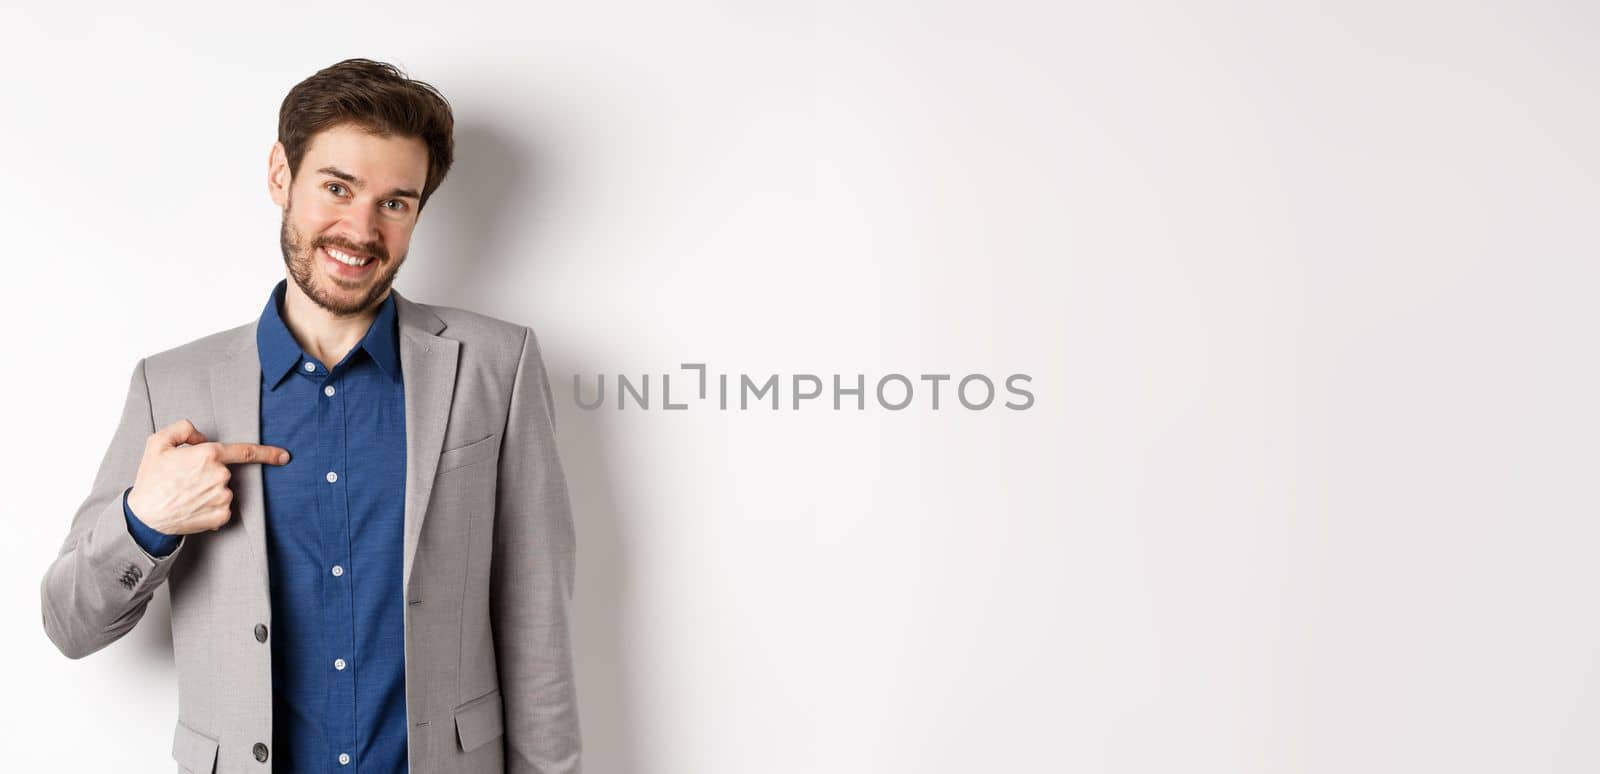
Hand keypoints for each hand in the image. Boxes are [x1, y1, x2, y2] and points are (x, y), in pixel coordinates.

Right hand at [125, 419, 289, 535]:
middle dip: (210, 474)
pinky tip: (192, 507)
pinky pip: (222, 508)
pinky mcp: (221, 516)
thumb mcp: (158, 443)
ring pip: (224, 490)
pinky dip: (210, 508)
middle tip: (185, 481)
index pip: (246, 451)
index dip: (269, 453)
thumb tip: (201, 437)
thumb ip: (183, 429)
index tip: (284, 456)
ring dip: (210, 492)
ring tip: (186, 496)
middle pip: (225, 472)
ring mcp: (223, 497)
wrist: (144, 517)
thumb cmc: (151, 479)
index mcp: (208, 455)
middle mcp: (220, 476)